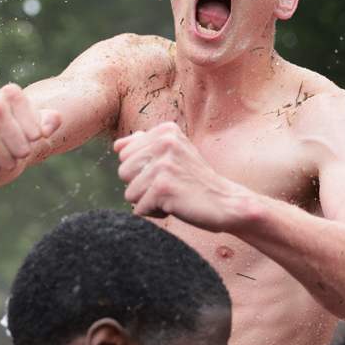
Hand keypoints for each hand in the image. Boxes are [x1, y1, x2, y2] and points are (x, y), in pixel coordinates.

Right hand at [0, 84, 62, 184]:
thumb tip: (51, 125)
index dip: (29, 119)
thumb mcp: (33, 125)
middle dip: (15, 139)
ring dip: (1, 153)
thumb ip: (48, 121)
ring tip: (9, 164)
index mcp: (8, 94)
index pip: (16, 97)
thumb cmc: (12, 133)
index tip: (37, 137)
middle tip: (24, 155)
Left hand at [114, 122, 253, 232]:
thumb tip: (117, 145)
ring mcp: (164, 164)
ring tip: (173, 196)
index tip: (168, 173)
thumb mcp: (174, 156)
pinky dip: (155, 214)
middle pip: (123, 172)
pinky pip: (139, 209)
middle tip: (170, 186)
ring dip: (149, 202)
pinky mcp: (163, 187)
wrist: (227, 202)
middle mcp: (164, 142)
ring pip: (130, 193)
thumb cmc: (196, 182)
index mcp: (165, 131)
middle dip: (141, 186)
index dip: (142, 171)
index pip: (124, 154)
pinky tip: (176, 206)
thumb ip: (145, 147)